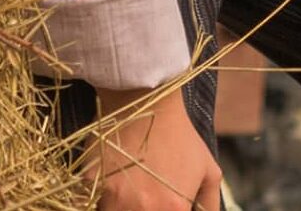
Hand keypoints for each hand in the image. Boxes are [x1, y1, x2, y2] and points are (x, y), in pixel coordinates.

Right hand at [84, 85, 221, 209]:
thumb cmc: (179, 134)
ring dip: (119, 208)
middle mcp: (145, 210)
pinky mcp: (91, 187)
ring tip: (129, 192)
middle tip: (144, 198)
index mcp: (174, 209)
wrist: (146, 100)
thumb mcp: (207, 169)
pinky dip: (99, 202)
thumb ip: (209, 205)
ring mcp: (115, 201)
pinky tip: (109, 189)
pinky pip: (91, 206)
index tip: (161, 207)